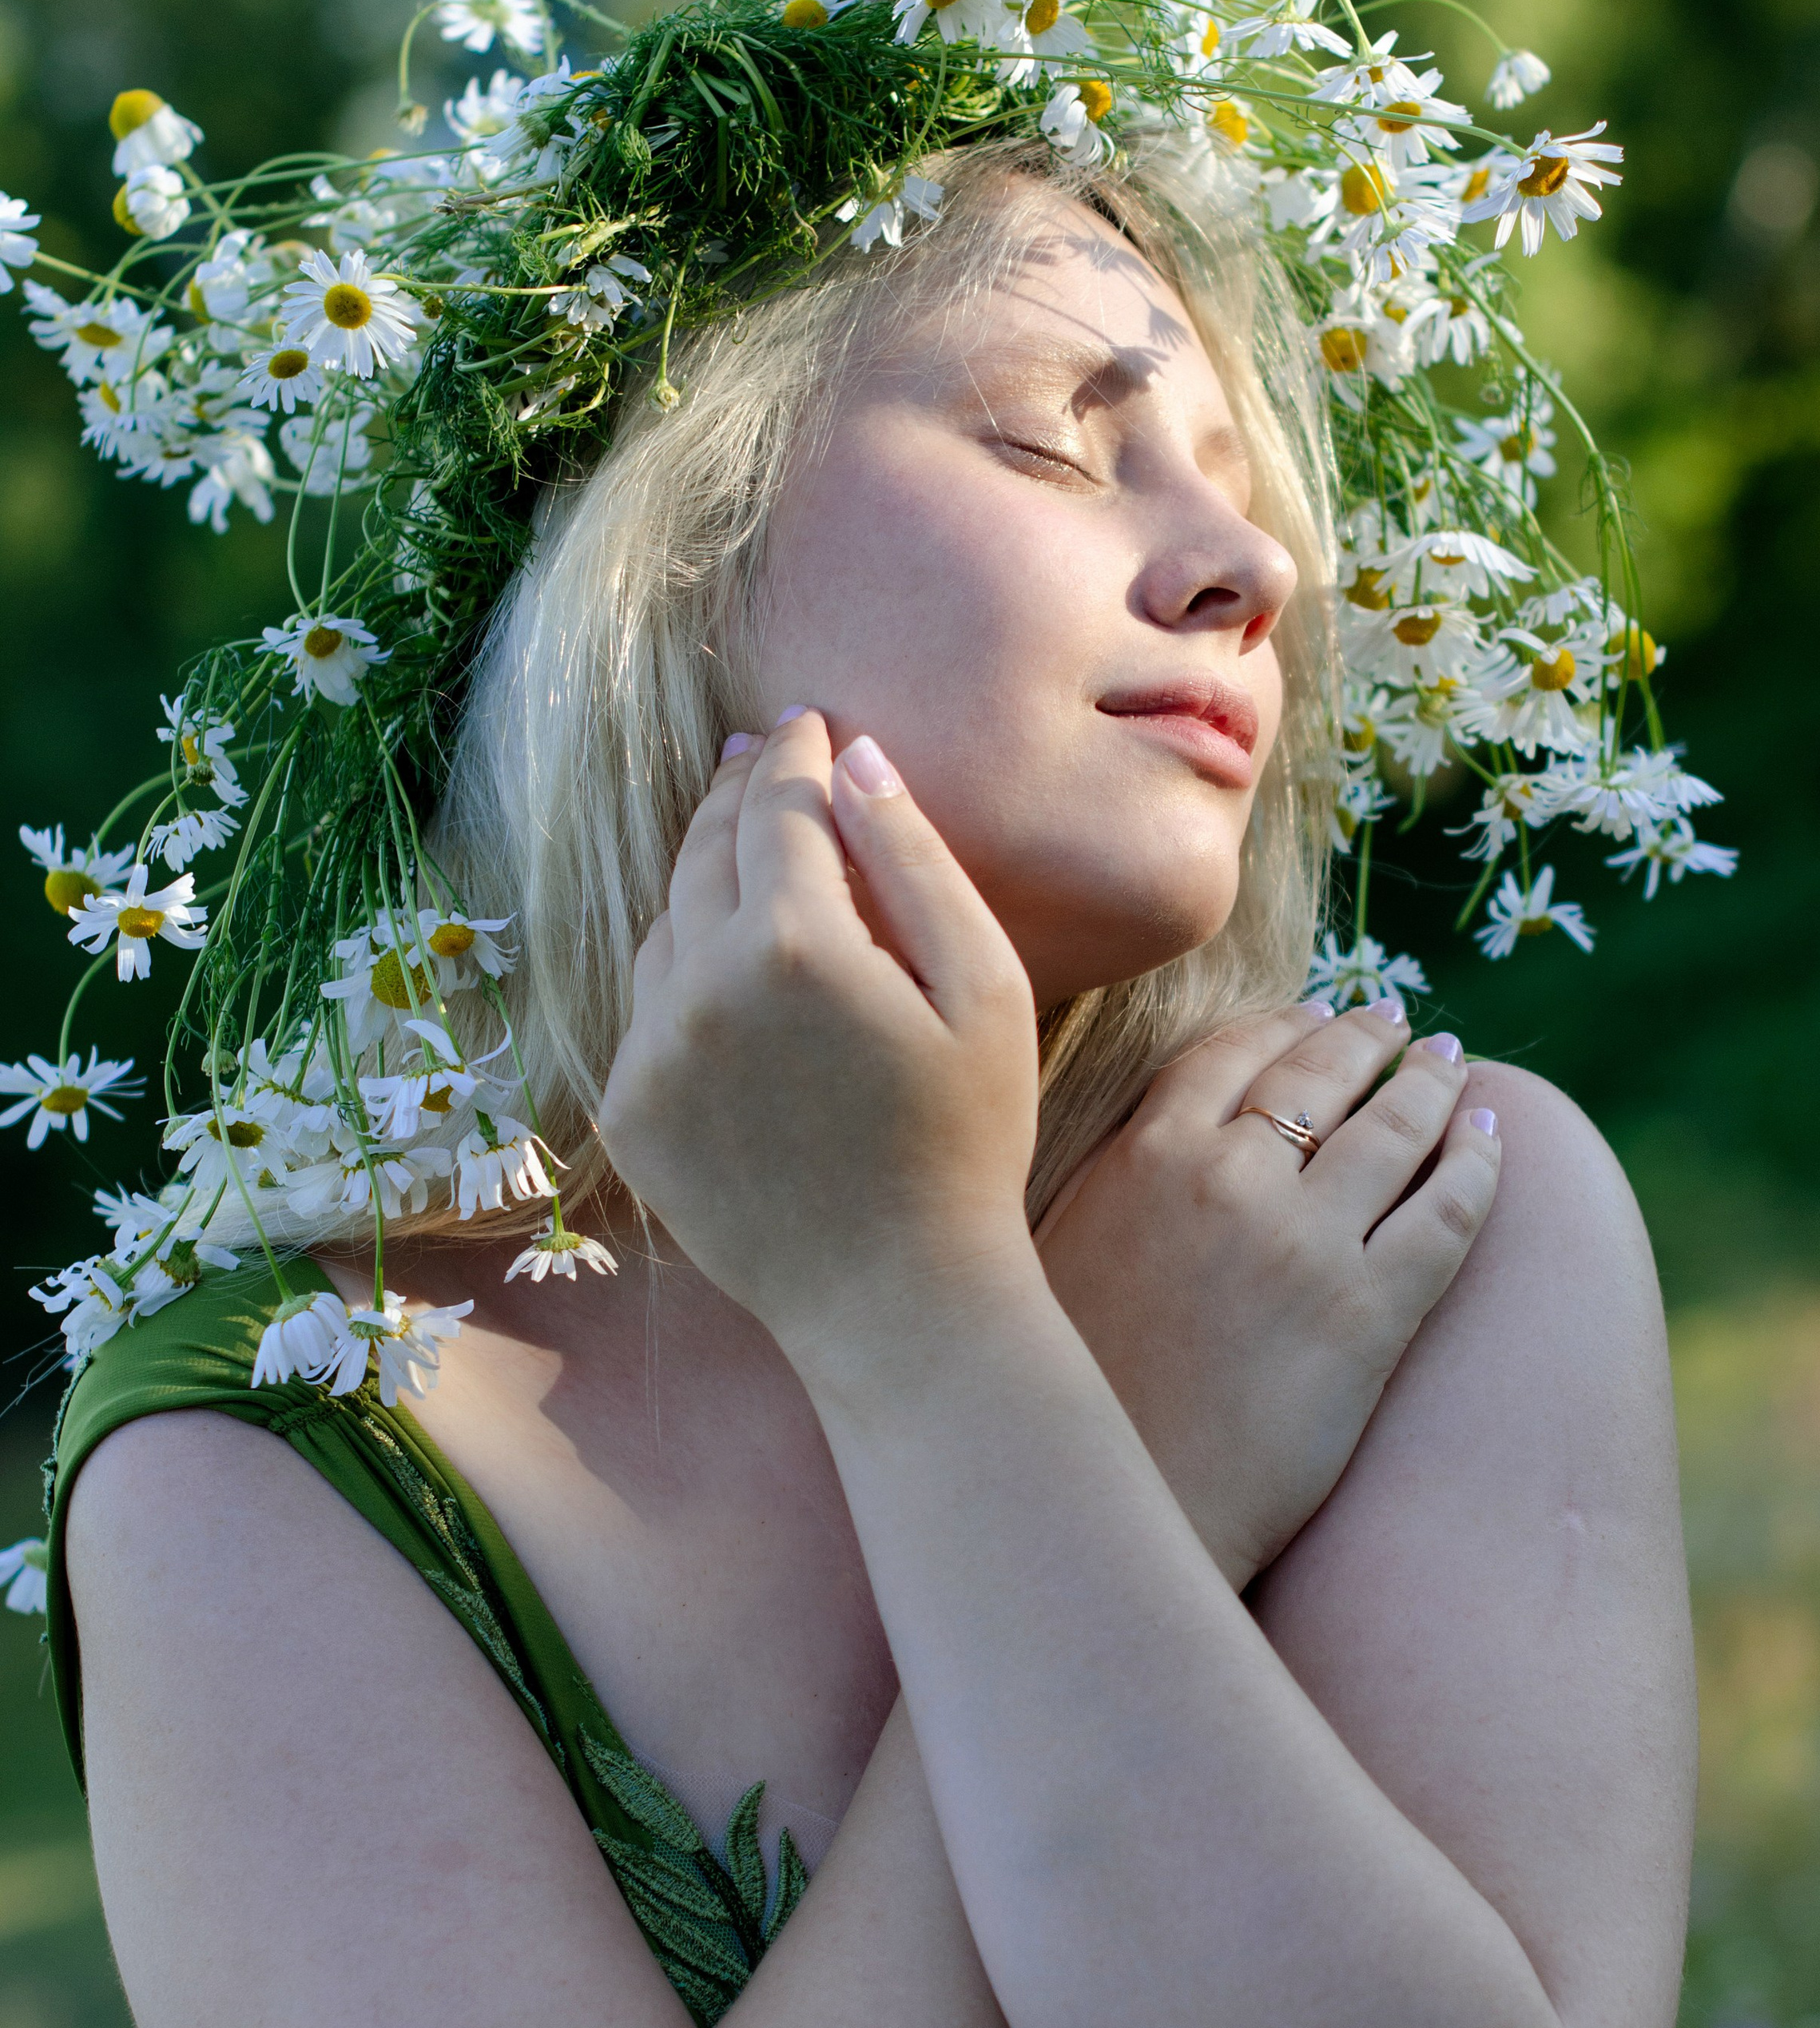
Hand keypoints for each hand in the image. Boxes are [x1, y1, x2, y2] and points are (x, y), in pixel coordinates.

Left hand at [597, 711, 1042, 1378]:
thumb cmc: (968, 1143)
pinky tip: (730, 976)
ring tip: (748, 861)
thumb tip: (854, 761)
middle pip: (706, 852)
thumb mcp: (984, 989)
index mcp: (794, 943)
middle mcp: (699, 987)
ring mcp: (650, 1053)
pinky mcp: (628, 1112)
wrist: (897, 1301)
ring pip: (665, 926)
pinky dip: (683, 974)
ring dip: (704, 883)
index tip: (809, 726)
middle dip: (739, 798)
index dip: (796, 757)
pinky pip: (645, 1009)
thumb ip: (916, 862)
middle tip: (765, 762)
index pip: (779, 806)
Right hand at [1036, 1004, 1501, 1586]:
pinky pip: (1448, 1212)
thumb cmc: (1075, 1400)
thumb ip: (1111, 1182)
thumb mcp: (1053, 1255)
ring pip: (1397, 1129)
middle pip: (1322, 1072)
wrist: (1120, 1515)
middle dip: (1371, 1038)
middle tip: (1402, 1025)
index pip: (1231, 1053)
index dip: (1286, 1025)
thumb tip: (1155, 1139)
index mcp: (1143, 1157)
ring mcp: (1306, 1244)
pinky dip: (1480, 1163)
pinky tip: (1493, 1141)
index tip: (1317, 1014)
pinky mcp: (1368, 1315)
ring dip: (1435, 1085)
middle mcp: (1228, 1179)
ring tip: (1455, 1069)